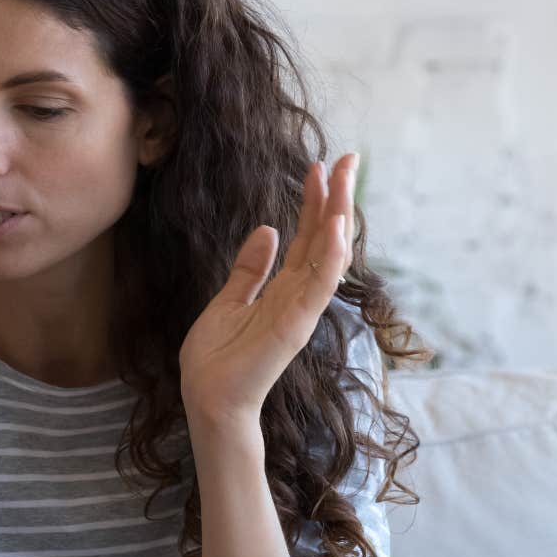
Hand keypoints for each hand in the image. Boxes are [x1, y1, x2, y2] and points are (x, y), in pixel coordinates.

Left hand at [179, 154, 357, 426]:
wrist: (208, 398)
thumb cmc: (217, 358)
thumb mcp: (227, 301)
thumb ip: (249, 270)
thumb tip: (267, 230)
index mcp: (282, 288)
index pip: (305, 236)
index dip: (314, 202)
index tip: (320, 167)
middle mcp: (298, 295)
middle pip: (324, 238)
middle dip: (336, 198)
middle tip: (348, 158)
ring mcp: (301, 309)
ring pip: (329, 254)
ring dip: (339, 216)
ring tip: (344, 179)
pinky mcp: (296, 325)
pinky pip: (319, 285)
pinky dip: (330, 256)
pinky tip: (336, 226)